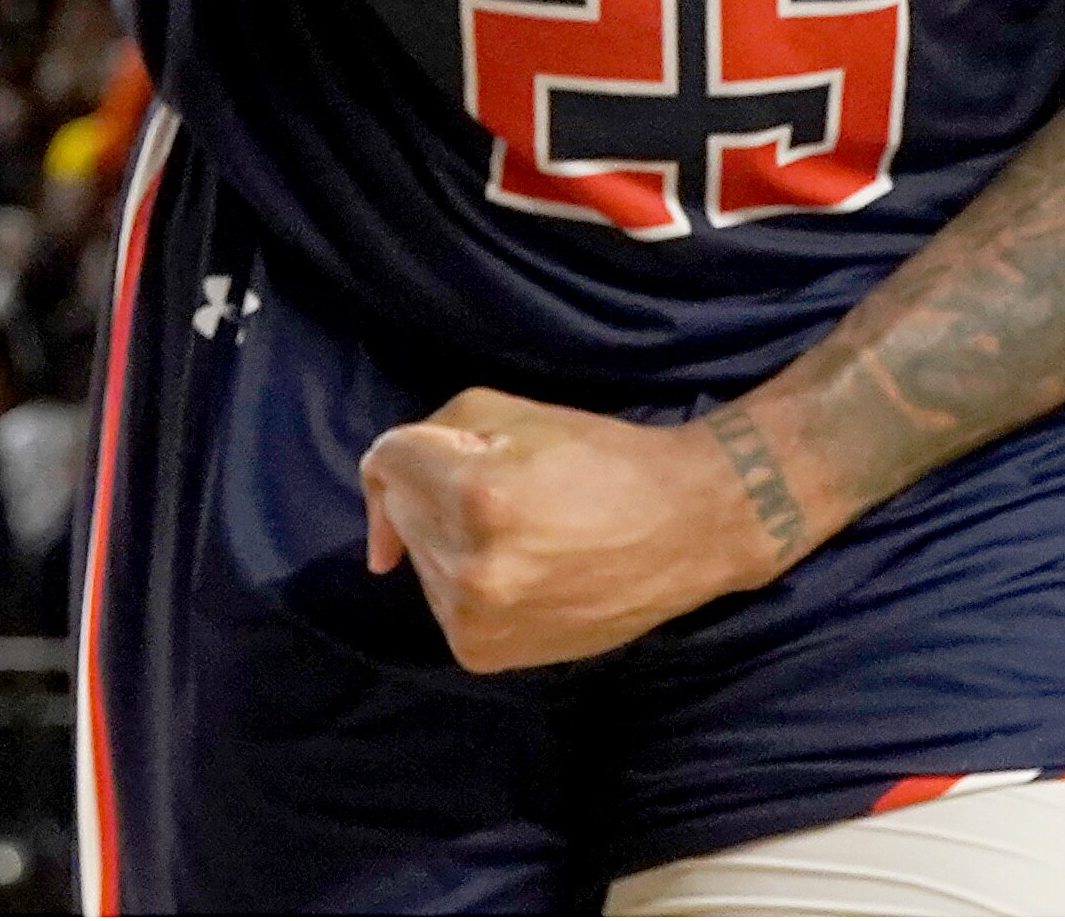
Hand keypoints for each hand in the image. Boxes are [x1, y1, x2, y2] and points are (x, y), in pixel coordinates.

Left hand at [362, 388, 780, 671]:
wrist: (684, 531)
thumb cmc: (602, 458)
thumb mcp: (516, 411)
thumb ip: (431, 432)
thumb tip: (380, 508)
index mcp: (477, 494)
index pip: (387, 460)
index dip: (413, 448)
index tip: (451, 452)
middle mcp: (467, 566)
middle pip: (400, 512)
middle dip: (435, 492)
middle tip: (509, 489)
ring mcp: (473, 618)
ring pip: (417, 561)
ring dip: (448, 539)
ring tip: (522, 533)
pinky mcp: (481, 653)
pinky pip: (441, 604)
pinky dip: (466, 583)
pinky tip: (520, 571)